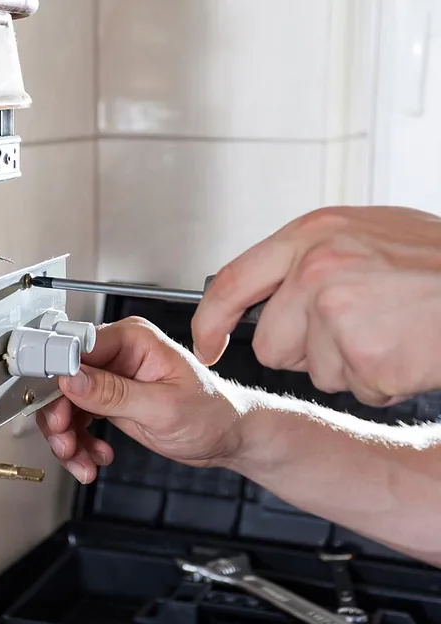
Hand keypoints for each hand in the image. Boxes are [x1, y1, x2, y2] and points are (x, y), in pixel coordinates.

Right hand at [36, 317, 238, 483]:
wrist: (225, 435)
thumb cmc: (210, 412)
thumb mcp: (162, 406)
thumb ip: (114, 393)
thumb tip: (72, 378)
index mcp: (133, 339)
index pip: (79, 347)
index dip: (59, 374)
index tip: (50, 403)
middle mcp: (118, 354)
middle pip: (65, 379)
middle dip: (61, 415)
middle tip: (65, 442)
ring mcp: (111, 378)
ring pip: (66, 404)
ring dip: (67, 436)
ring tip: (81, 459)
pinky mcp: (109, 400)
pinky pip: (78, 420)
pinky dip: (79, 443)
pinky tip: (93, 457)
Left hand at [192, 206, 440, 404]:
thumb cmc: (436, 261)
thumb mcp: (363, 235)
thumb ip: (310, 259)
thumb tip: (264, 293)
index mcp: (312, 234)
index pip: (231, 283)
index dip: (211, 321)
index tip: (206, 344)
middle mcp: (317, 270)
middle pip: (271, 345)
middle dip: (307, 350)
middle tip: (359, 326)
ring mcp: (340, 314)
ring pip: (316, 371)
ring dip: (352, 364)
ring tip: (393, 329)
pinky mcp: (367, 358)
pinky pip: (357, 389)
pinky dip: (383, 381)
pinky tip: (410, 348)